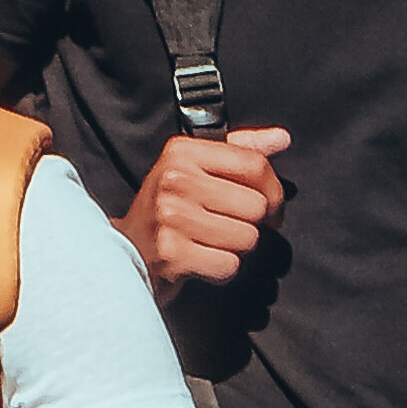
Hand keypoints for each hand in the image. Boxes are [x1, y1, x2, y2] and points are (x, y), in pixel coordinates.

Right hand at [125, 125, 288, 293]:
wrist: (125, 251)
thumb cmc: (167, 209)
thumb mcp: (196, 167)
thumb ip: (241, 150)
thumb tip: (281, 137)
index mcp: (182, 151)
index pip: (254, 164)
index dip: (273, 189)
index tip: (269, 203)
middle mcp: (174, 180)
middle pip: (256, 205)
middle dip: (253, 223)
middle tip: (234, 226)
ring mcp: (171, 217)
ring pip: (247, 238)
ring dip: (237, 247)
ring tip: (212, 242)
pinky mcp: (172, 254)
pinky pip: (229, 265)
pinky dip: (222, 270)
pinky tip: (202, 260)